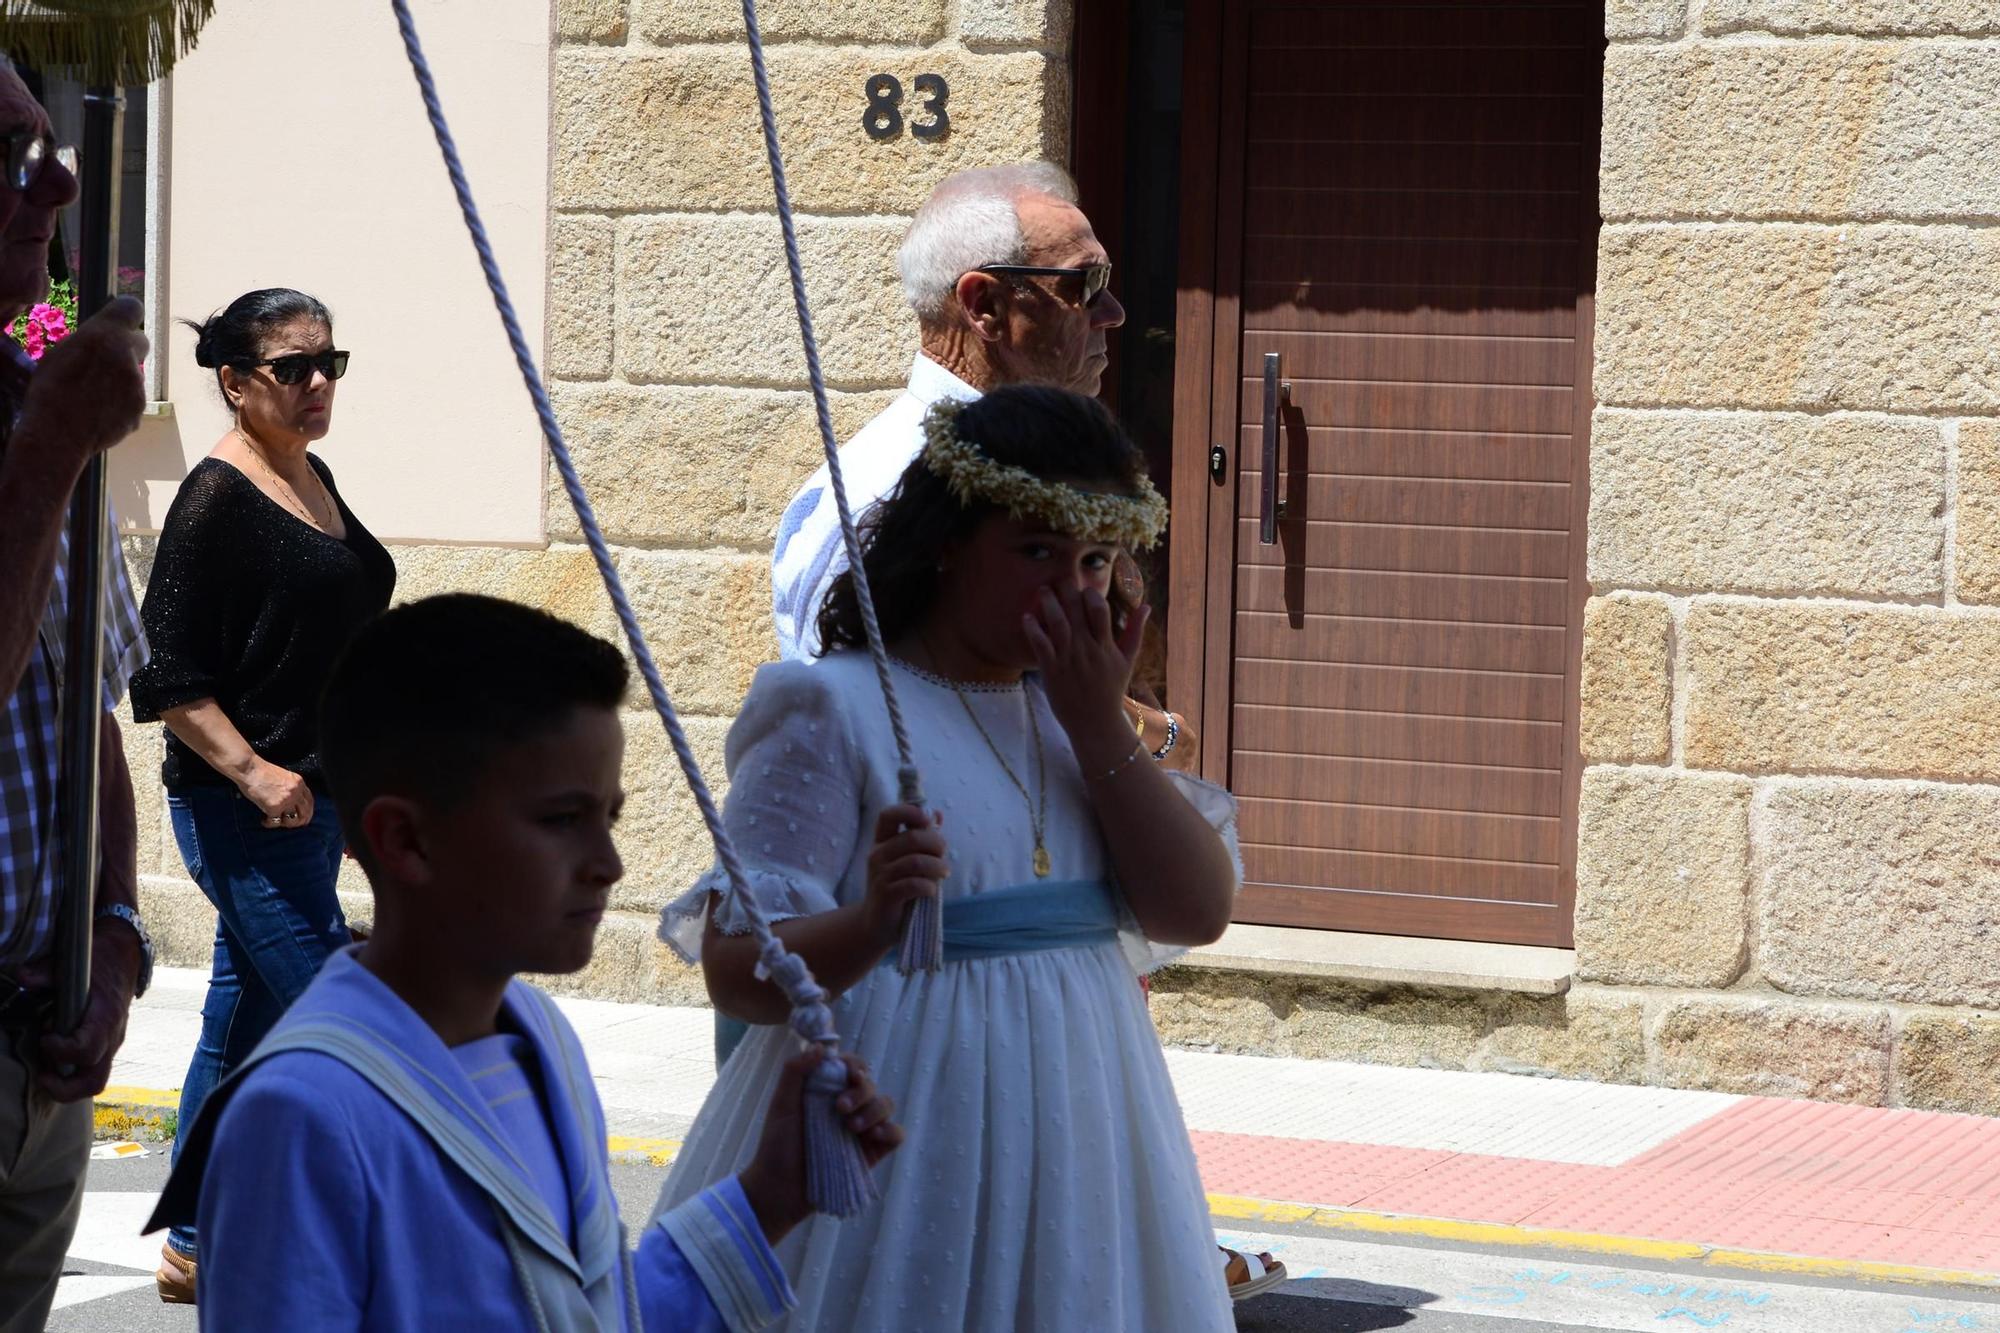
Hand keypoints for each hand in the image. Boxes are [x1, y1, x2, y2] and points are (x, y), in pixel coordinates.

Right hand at [16, 296, 147, 468]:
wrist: (58, 433)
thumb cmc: (50, 390)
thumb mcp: (62, 353)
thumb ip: (91, 342)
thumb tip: (103, 340)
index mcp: (103, 335)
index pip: (131, 308)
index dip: (127, 315)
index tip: (122, 321)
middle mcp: (126, 355)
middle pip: (140, 342)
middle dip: (128, 349)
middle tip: (107, 362)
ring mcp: (137, 384)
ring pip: (135, 375)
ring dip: (122, 381)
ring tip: (95, 396)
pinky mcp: (140, 408)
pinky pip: (133, 400)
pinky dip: (122, 404)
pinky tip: (101, 413)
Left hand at [16, 925, 140, 1101]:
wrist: (125, 959)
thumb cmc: (101, 962)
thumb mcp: (75, 962)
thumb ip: (47, 972)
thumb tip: (23, 976)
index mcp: (106, 1017)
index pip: (87, 1050)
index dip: (61, 1051)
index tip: (45, 1037)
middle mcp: (112, 1036)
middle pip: (94, 1080)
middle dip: (64, 1088)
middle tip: (42, 1075)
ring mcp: (111, 1045)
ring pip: (94, 1082)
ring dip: (67, 1085)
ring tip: (45, 1070)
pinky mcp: (106, 1047)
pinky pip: (92, 1071)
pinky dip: (71, 1073)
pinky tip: (54, 1056)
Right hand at [241, 760, 313, 828]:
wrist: (249, 769)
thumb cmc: (261, 771)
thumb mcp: (284, 776)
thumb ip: (291, 787)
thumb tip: (292, 802)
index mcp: (299, 783)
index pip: (310, 801)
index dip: (307, 812)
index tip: (304, 818)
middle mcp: (295, 792)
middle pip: (305, 812)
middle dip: (299, 822)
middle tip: (290, 825)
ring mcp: (286, 800)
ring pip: (292, 820)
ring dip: (284, 824)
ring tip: (275, 821)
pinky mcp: (274, 807)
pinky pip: (275, 822)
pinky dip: (268, 823)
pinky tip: (263, 820)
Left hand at [738, 1046, 902, 1243]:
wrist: (779, 1190)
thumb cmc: (776, 1147)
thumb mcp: (781, 1105)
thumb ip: (795, 1072)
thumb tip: (821, 1047)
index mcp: (827, 1092)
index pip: (852, 1067)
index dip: (855, 1066)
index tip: (847, 1073)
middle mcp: (848, 1108)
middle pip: (871, 1085)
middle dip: (861, 1091)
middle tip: (840, 1108)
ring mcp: (861, 1130)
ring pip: (886, 1105)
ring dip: (874, 1110)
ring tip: (851, 1128)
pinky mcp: (871, 1154)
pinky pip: (895, 1135)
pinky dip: (890, 1130)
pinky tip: (873, 1136)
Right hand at [860, 804, 945, 945]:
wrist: (877, 925)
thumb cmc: (898, 889)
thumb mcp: (908, 861)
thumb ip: (922, 838)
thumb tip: (937, 814)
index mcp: (882, 842)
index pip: (888, 815)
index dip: (909, 811)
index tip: (927, 821)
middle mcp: (877, 855)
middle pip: (912, 837)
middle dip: (936, 844)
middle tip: (943, 857)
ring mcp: (880, 875)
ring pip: (916, 861)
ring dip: (937, 867)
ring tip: (944, 874)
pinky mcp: (886, 895)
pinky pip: (914, 884)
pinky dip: (929, 886)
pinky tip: (932, 891)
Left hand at [1024, 583, 1148, 758]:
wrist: (1094, 722)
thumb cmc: (1111, 689)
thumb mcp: (1127, 660)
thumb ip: (1135, 631)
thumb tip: (1145, 605)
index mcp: (1106, 647)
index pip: (1100, 612)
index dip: (1091, 596)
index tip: (1084, 588)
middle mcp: (1087, 650)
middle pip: (1077, 613)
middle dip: (1067, 592)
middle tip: (1059, 578)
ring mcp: (1068, 660)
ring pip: (1058, 625)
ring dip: (1049, 604)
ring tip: (1043, 590)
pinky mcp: (1051, 671)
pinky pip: (1041, 645)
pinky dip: (1033, 630)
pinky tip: (1027, 617)